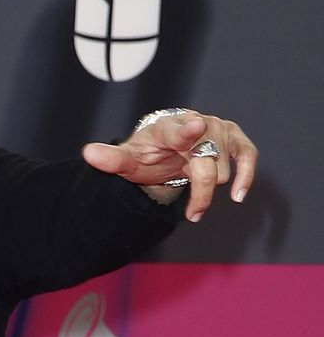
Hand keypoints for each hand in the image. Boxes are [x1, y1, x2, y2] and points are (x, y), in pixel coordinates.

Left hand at [83, 110, 257, 223]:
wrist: (166, 146)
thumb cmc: (147, 153)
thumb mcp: (128, 159)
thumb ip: (111, 159)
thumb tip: (88, 153)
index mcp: (169, 128)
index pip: (179, 129)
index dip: (187, 130)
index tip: (194, 127)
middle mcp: (197, 123)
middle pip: (206, 162)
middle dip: (199, 190)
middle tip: (191, 214)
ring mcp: (217, 129)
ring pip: (223, 166)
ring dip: (210, 190)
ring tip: (196, 203)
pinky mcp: (234, 138)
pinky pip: (248, 155)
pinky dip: (246, 175)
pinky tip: (237, 196)